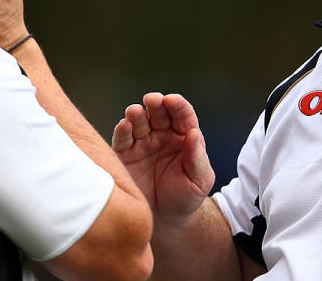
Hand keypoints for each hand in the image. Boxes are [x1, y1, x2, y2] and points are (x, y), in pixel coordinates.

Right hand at [111, 92, 215, 225]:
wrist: (166, 221)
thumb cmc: (187, 198)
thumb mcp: (199, 180)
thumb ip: (197, 157)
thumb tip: (194, 133)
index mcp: (183, 136)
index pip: (182, 115)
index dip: (177, 105)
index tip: (172, 101)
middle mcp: (162, 135)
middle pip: (159, 113)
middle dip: (155, 104)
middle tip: (152, 100)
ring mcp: (143, 143)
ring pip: (139, 122)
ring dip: (136, 114)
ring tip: (135, 112)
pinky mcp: (125, 155)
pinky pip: (122, 139)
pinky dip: (122, 130)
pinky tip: (125, 126)